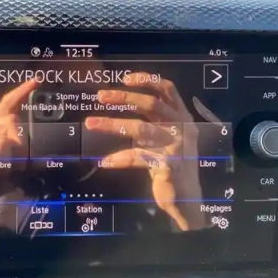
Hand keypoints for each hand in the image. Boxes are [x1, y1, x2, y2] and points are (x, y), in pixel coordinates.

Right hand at [0, 79, 37, 201]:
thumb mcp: (8, 167)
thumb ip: (25, 160)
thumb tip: (46, 160)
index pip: (8, 103)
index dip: (22, 91)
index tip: (37, 79)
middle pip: (14, 132)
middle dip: (18, 155)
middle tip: (8, 169)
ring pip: (5, 147)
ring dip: (6, 167)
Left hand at [84, 72, 206, 230]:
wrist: (187, 198)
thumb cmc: (172, 164)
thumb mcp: (165, 137)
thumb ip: (151, 122)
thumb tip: (119, 104)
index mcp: (182, 117)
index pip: (168, 89)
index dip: (147, 80)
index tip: (124, 79)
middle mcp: (182, 128)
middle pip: (151, 104)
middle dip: (124, 97)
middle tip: (101, 96)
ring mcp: (176, 146)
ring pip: (141, 128)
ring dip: (112, 124)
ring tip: (91, 123)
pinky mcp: (168, 165)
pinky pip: (138, 157)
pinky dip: (119, 159)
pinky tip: (105, 162)